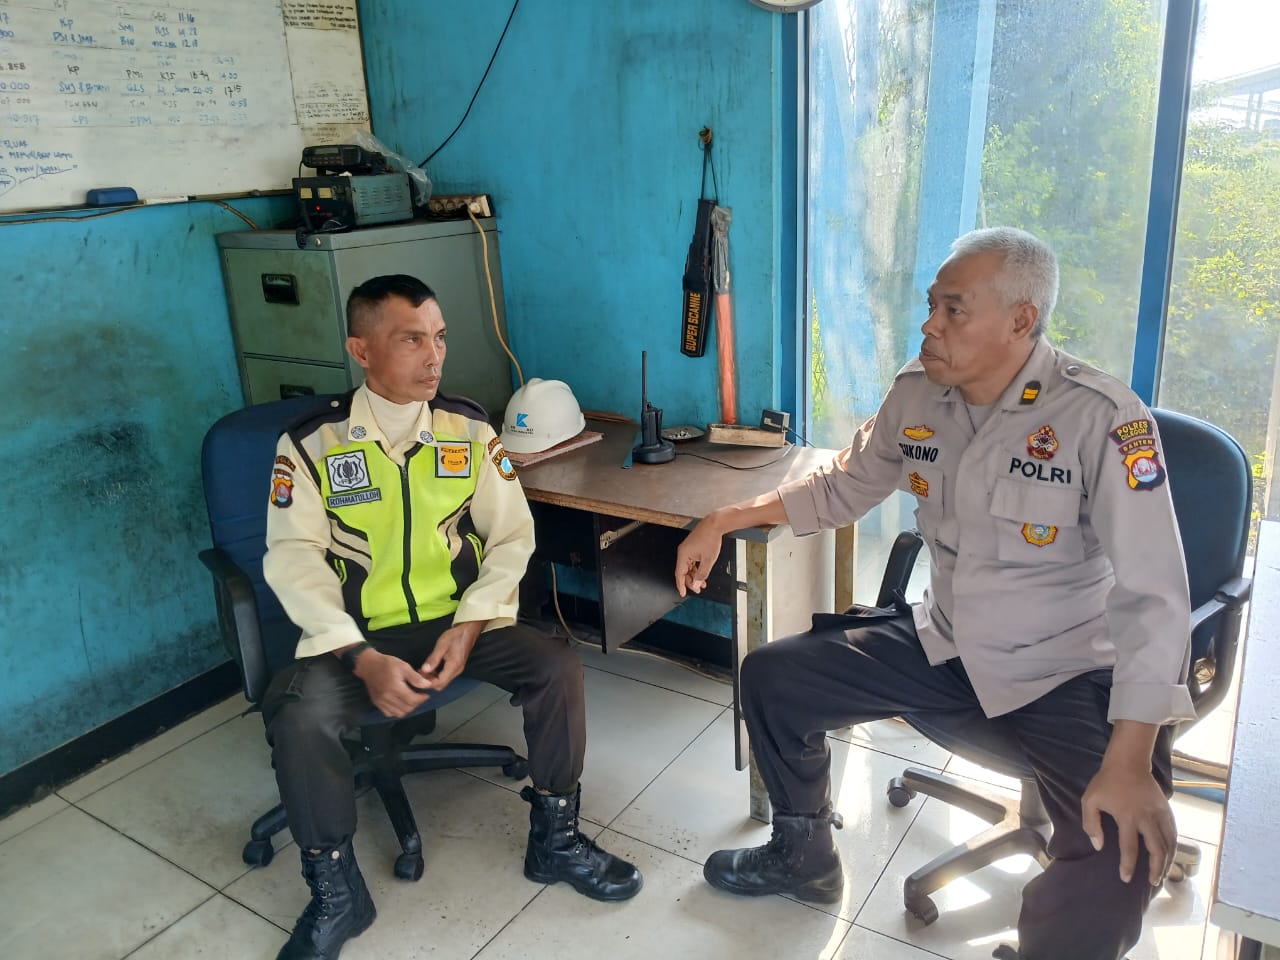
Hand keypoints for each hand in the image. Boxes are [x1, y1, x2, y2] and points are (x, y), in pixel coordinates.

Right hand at [354, 649, 431, 717]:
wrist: (368, 665)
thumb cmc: (387, 664)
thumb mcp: (403, 666)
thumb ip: (415, 677)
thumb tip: (427, 685)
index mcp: (395, 687)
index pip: (412, 700)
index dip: (422, 699)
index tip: (426, 694)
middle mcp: (387, 697)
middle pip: (407, 708)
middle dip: (416, 704)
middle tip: (419, 696)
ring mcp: (381, 702)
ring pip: (399, 713)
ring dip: (408, 709)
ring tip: (411, 700)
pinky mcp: (377, 704)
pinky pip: (390, 714)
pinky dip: (397, 711)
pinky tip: (400, 703)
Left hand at [418, 621, 483, 692]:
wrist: (468, 630)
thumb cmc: (456, 636)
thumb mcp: (442, 645)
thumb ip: (433, 659)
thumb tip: (424, 670)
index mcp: (453, 666)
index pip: (439, 682)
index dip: (428, 683)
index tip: (418, 680)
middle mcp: (457, 671)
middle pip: (442, 685)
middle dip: (429, 682)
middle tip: (420, 674)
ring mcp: (458, 669)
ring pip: (443, 681)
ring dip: (433, 678)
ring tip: (423, 670)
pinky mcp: (457, 666)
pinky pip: (446, 676)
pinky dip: (437, 675)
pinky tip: (431, 668)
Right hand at [675, 517, 724, 596]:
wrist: (714, 525)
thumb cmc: (710, 538)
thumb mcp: (708, 560)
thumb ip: (702, 574)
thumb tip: (697, 583)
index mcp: (683, 554)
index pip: (679, 574)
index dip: (681, 585)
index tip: (683, 593)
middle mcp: (683, 552)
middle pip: (683, 572)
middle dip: (690, 581)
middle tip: (698, 589)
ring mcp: (687, 550)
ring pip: (688, 567)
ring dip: (694, 576)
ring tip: (702, 583)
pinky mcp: (691, 548)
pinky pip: (691, 562)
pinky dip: (696, 569)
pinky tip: (702, 574)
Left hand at [1081, 762, 1176, 885]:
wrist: (1128, 762)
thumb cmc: (1106, 782)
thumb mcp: (1090, 800)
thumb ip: (1091, 824)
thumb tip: (1098, 846)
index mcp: (1127, 817)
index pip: (1129, 848)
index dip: (1128, 866)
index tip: (1126, 878)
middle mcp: (1147, 818)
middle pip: (1156, 850)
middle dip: (1155, 869)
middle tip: (1151, 883)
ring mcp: (1160, 814)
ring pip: (1169, 844)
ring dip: (1167, 862)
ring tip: (1162, 875)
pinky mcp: (1167, 810)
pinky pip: (1173, 833)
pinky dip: (1173, 847)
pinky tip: (1169, 856)